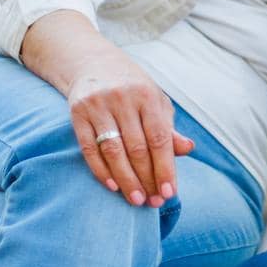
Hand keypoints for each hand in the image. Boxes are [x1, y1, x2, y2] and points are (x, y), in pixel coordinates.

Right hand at [63, 46, 195, 207]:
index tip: (170, 193)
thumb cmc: (134, 90)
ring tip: (136, 200)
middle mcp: (123, 99)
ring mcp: (98, 105)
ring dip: (126, 179)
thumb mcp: (155, 103)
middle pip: (137, 147)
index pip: (159, 138)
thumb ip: (169, 128)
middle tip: (153, 202)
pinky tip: (113, 186)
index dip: (166, 167)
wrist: (94, 64)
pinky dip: (101, 169)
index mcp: (148, 96)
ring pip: (114, 150)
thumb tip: (188, 149)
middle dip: (147, 178)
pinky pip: (89, 147)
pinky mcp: (78, 113)